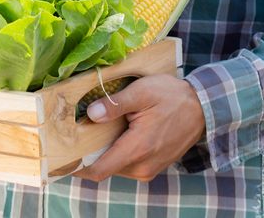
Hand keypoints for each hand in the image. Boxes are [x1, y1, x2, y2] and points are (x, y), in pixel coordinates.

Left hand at [73, 74, 205, 181]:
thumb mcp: (143, 92)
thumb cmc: (173, 97)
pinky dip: (114, 154)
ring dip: (101, 155)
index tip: (58, 159)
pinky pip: (125, 165)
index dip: (75, 168)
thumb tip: (91, 114)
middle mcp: (142, 166)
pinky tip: (111, 136)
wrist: (205, 108)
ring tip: (90, 134)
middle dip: (85, 157)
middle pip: (102, 169)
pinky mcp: (152, 166)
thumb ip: (115, 104)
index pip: (97, 170)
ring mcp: (148, 169)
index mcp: (137, 149)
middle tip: (69, 138)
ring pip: (113, 167)